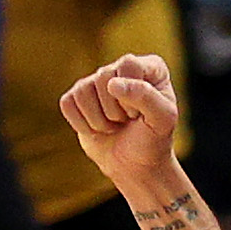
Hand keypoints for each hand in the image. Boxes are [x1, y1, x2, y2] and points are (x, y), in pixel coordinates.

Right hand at [61, 55, 182, 192]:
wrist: (135, 165)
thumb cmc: (153, 139)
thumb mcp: (162, 120)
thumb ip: (145, 97)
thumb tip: (112, 84)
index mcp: (151, 67)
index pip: (128, 64)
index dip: (132, 93)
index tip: (140, 113)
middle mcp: (122, 68)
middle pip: (103, 77)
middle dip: (115, 111)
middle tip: (128, 121)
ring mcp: (96, 80)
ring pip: (82, 91)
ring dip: (99, 120)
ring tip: (115, 125)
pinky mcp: (76, 97)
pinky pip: (68, 104)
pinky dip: (82, 124)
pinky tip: (98, 128)